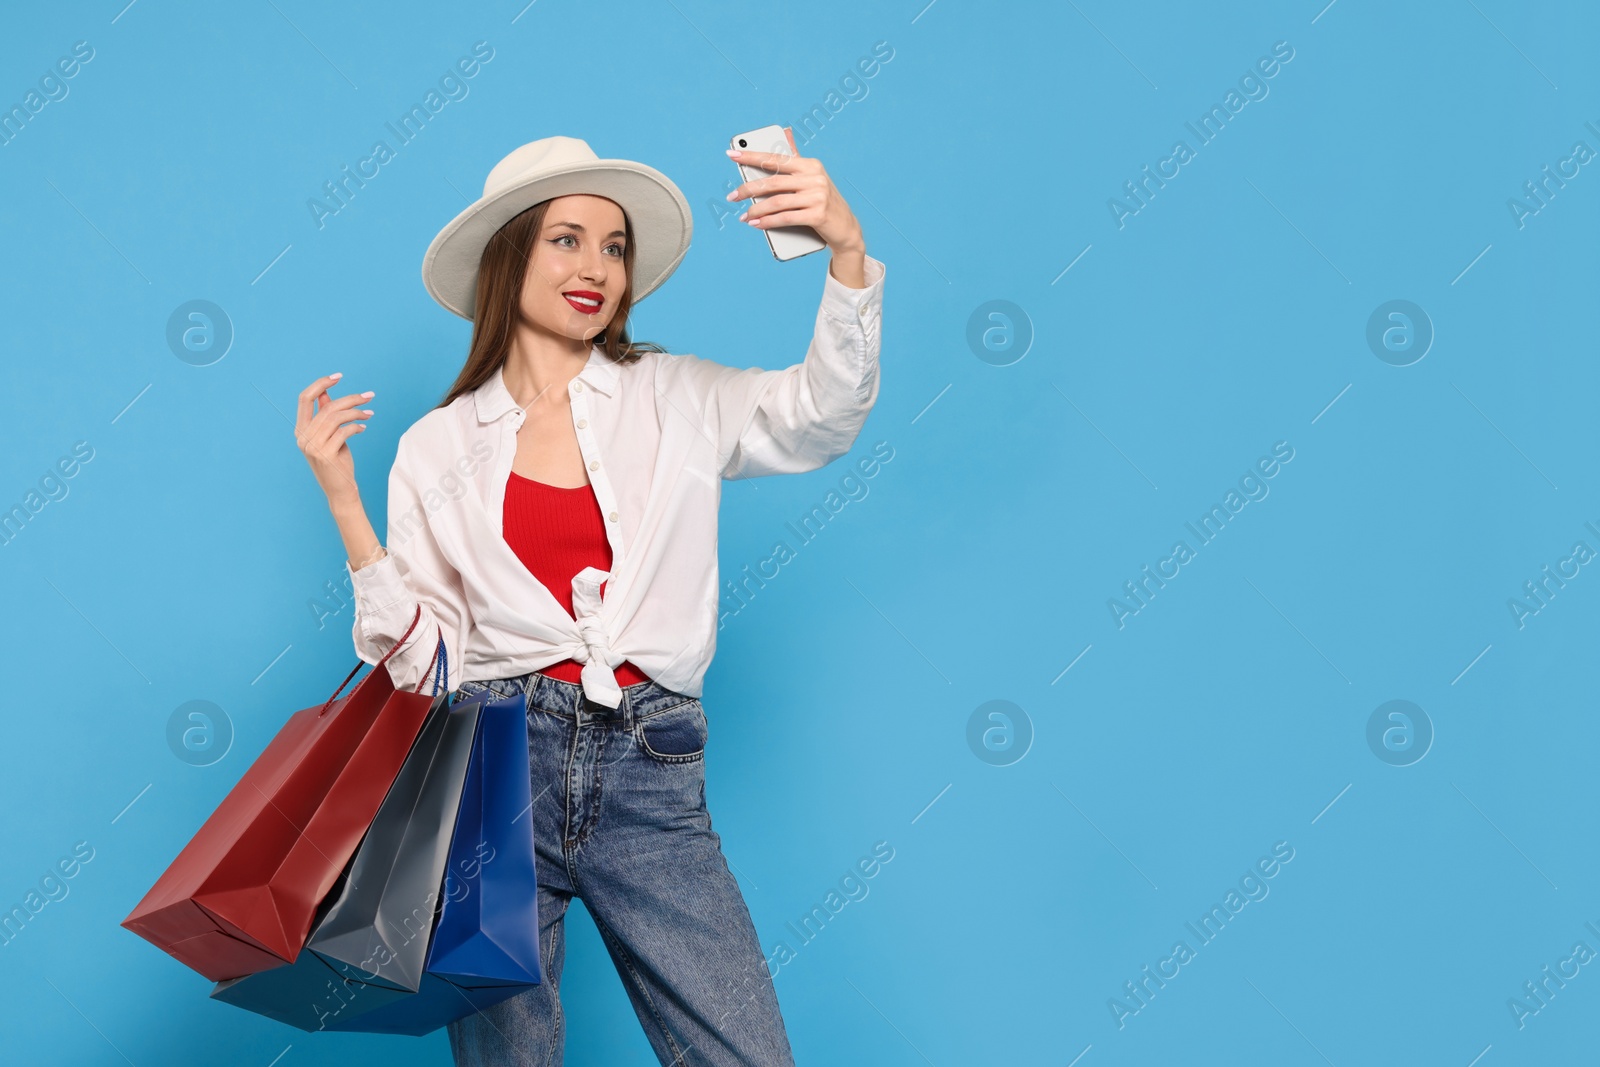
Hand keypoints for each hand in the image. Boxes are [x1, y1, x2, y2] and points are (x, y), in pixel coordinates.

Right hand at [295, 373, 372, 507]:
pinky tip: (363, 428)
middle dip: (350, 399)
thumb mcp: (330, 437)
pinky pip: (344, 431)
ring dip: (357, 412)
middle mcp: (302, 437)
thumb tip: (325, 393)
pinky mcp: (325, 454)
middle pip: (327, 407)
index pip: (304, 399)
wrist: (340, 491)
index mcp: (300, 430)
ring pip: (336, 417)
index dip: (320, 384)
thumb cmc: (337, 463)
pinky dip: (356, 426)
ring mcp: (312, 446)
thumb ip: (325, 417)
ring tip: (369, 413)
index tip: (338, 376)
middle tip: (369, 396)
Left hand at [726, 127, 864, 255]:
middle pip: (773, 182)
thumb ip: (796, 158)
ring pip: (777, 202)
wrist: (847, 229)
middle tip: (732, 196)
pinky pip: (785, 218)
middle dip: (748, 189)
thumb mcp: (812, 178)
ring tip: (744, 216)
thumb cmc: (823, 202)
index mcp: (810, 165)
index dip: (751, 156)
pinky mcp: (818, 215)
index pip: (775, 158)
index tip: (731, 154)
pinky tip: (756, 224)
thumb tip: (785, 131)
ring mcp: (818, 196)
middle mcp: (815, 178)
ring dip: (756, 210)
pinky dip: (768, 222)